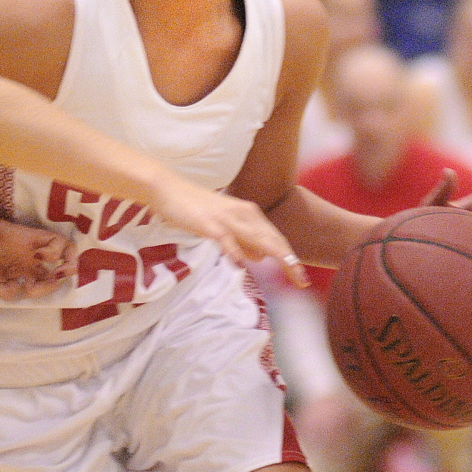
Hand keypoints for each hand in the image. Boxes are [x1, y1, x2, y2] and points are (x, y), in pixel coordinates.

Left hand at [0, 216, 76, 298]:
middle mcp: (30, 254)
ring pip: (43, 283)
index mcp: (29, 238)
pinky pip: (15, 291)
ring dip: (38, 291)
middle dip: (56, 281)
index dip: (59, 253)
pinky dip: (5, 292)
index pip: (61, 243)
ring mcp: (20, 267)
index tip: (40, 258)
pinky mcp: (7, 278)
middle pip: (60, 267)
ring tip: (21, 288)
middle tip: (38, 286)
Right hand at [157, 184, 308, 287]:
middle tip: (302, 282)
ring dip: (276, 257)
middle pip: (272, 240)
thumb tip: (260, 257)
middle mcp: (242, 213)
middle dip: (289, 262)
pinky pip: (227, 239)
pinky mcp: (209, 223)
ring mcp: (226, 218)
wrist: (169, 189)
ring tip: (289, 273)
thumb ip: (243, 238)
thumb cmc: (196, 207)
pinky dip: (236, 251)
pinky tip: (242, 264)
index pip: (275, 238)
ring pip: (257, 239)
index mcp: (248, 213)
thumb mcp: (225, 223)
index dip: (290, 258)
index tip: (301, 278)